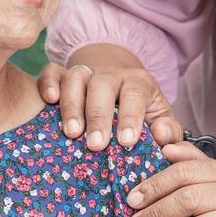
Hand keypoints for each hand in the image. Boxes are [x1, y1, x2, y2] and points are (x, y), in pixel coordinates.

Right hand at [38, 43, 183, 150]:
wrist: (118, 77)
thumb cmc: (140, 107)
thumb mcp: (159, 115)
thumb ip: (168, 130)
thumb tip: (161, 136)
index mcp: (137, 82)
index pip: (135, 94)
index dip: (130, 116)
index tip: (126, 141)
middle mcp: (110, 74)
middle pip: (102, 86)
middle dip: (98, 116)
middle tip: (95, 145)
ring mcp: (85, 72)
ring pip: (75, 78)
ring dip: (71, 105)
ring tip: (71, 132)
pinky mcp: (62, 73)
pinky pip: (51, 71)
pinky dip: (47, 83)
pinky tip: (48, 100)